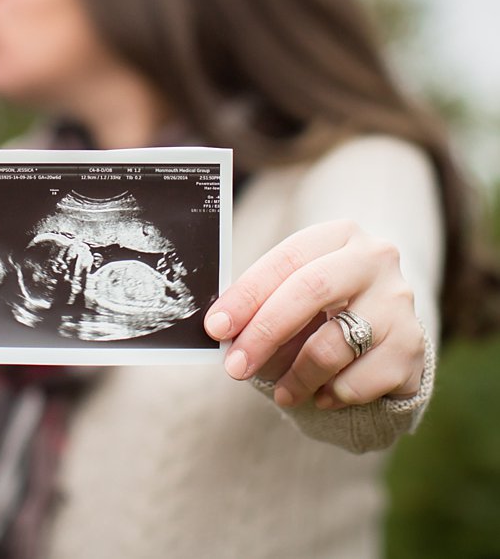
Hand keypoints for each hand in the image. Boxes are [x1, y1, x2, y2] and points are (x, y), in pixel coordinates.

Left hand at [204, 220, 426, 409]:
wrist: (386, 330)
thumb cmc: (321, 308)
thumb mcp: (291, 294)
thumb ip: (260, 305)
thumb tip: (221, 331)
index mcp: (337, 234)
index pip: (286, 260)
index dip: (246, 296)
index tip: (216, 328)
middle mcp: (374, 258)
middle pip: (310, 291)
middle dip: (265, 334)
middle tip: (235, 367)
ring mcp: (399, 301)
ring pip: (333, 345)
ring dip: (297, 377)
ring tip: (282, 392)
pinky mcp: (413, 345)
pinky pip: (359, 380)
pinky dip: (332, 395)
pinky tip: (324, 394)